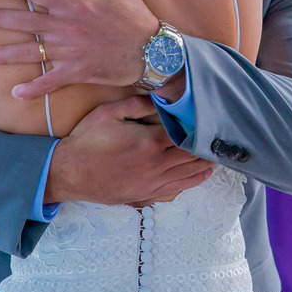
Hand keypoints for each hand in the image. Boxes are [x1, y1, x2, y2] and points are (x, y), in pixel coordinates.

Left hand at [0, 0, 158, 97]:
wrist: (153, 51)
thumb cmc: (137, 18)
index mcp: (77, 4)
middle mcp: (69, 28)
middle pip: (29, 21)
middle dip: (3, 18)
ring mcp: (71, 52)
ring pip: (33, 52)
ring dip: (8, 54)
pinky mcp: (78, 72)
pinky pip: (51, 82)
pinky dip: (33, 89)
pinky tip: (16, 92)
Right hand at [45, 96, 213, 205]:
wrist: (68, 174)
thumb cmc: (87, 140)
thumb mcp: (109, 113)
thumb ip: (138, 104)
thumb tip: (162, 97)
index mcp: (150, 142)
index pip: (186, 133)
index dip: (199, 126)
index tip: (212, 119)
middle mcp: (157, 164)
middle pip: (192, 155)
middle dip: (207, 146)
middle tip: (223, 137)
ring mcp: (153, 182)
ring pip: (189, 174)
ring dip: (205, 164)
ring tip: (218, 155)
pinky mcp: (146, 194)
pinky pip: (176, 189)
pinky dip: (192, 181)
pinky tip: (201, 175)